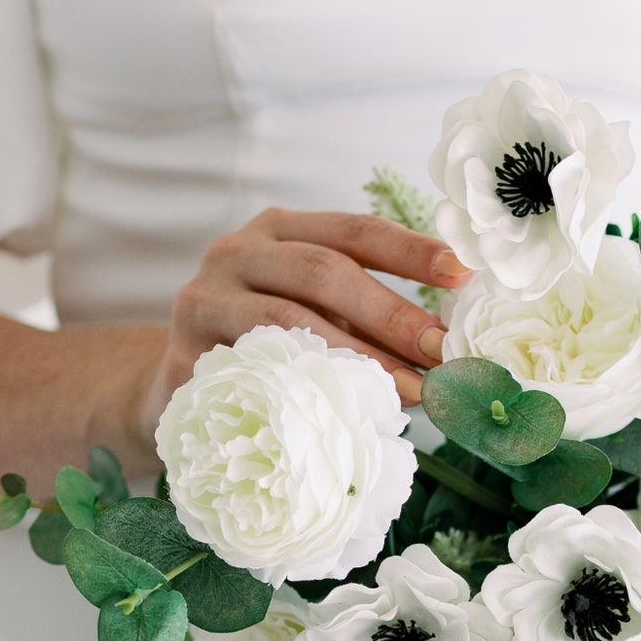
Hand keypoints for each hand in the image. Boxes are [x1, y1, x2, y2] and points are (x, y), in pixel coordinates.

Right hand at [141, 208, 469, 429]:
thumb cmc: (267, 347)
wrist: (177, 388)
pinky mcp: (181, 352)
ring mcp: (203, 298)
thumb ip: (369, 318)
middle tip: (441, 350)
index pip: (354, 230)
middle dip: (390, 311)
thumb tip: (450, 344)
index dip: (410, 250)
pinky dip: (304, 388)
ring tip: (411, 390)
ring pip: (288, 319)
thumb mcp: (317, 316)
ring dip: (358, 357)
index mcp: (280, 230)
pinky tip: (345, 410)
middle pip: (323, 270)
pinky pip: (252, 369)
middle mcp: (238, 251)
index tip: (464, 274)